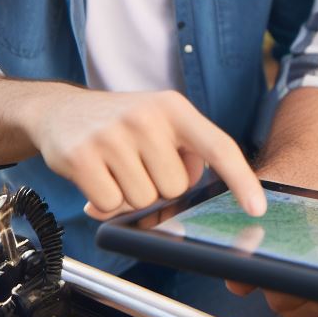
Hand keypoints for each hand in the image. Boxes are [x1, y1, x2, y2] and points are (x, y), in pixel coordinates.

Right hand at [23, 87, 265, 218]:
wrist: (61, 111)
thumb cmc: (121, 124)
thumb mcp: (160, 122)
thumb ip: (186, 151)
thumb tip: (194, 192)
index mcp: (174, 108)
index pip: (218, 146)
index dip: (241, 180)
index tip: (257, 208)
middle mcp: (147, 117)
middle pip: (175, 187)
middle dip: (158, 186)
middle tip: (138, 164)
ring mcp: (113, 136)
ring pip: (143, 200)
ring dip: (130, 194)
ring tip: (116, 168)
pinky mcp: (82, 157)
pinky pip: (110, 205)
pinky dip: (104, 202)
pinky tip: (96, 177)